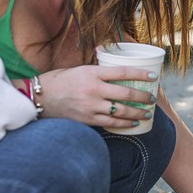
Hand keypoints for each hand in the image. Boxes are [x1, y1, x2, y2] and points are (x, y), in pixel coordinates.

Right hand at [36, 65, 157, 127]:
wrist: (39, 98)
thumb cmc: (60, 80)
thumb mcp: (80, 69)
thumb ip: (99, 70)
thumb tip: (118, 68)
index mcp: (92, 72)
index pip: (123, 71)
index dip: (141, 74)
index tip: (154, 76)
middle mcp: (93, 89)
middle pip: (126, 93)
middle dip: (143, 97)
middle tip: (152, 98)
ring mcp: (91, 106)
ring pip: (121, 111)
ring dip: (138, 113)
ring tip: (147, 113)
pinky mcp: (87, 119)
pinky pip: (111, 123)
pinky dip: (125, 124)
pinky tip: (133, 123)